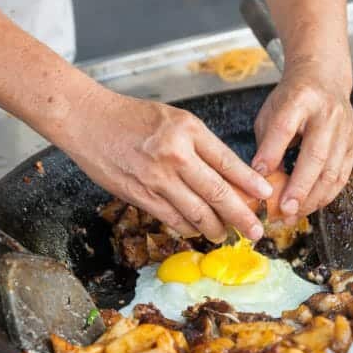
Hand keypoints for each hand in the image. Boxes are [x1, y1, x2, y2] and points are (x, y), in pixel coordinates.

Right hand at [57, 90, 272, 241]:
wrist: (87, 119)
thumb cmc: (131, 117)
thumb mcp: (174, 119)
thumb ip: (199, 145)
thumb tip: (228, 176)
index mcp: (188, 130)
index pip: (228, 161)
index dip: (249, 183)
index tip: (265, 195)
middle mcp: (175, 154)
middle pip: (218, 192)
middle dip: (241, 216)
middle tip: (256, 231)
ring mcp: (156, 177)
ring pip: (196, 211)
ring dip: (215, 228)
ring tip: (225, 235)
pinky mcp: (139, 194)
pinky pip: (172, 218)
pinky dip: (188, 228)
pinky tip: (197, 231)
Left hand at [251, 64, 352, 223]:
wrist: (324, 79)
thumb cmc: (291, 100)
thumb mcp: (271, 113)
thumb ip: (266, 144)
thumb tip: (259, 182)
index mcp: (300, 99)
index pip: (284, 127)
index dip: (271, 153)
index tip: (256, 178)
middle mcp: (327, 113)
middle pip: (315, 154)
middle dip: (298, 187)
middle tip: (283, 210)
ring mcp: (344, 130)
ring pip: (332, 171)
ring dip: (312, 198)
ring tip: (293, 216)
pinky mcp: (352, 144)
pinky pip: (342, 177)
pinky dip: (326, 196)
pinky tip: (310, 207)